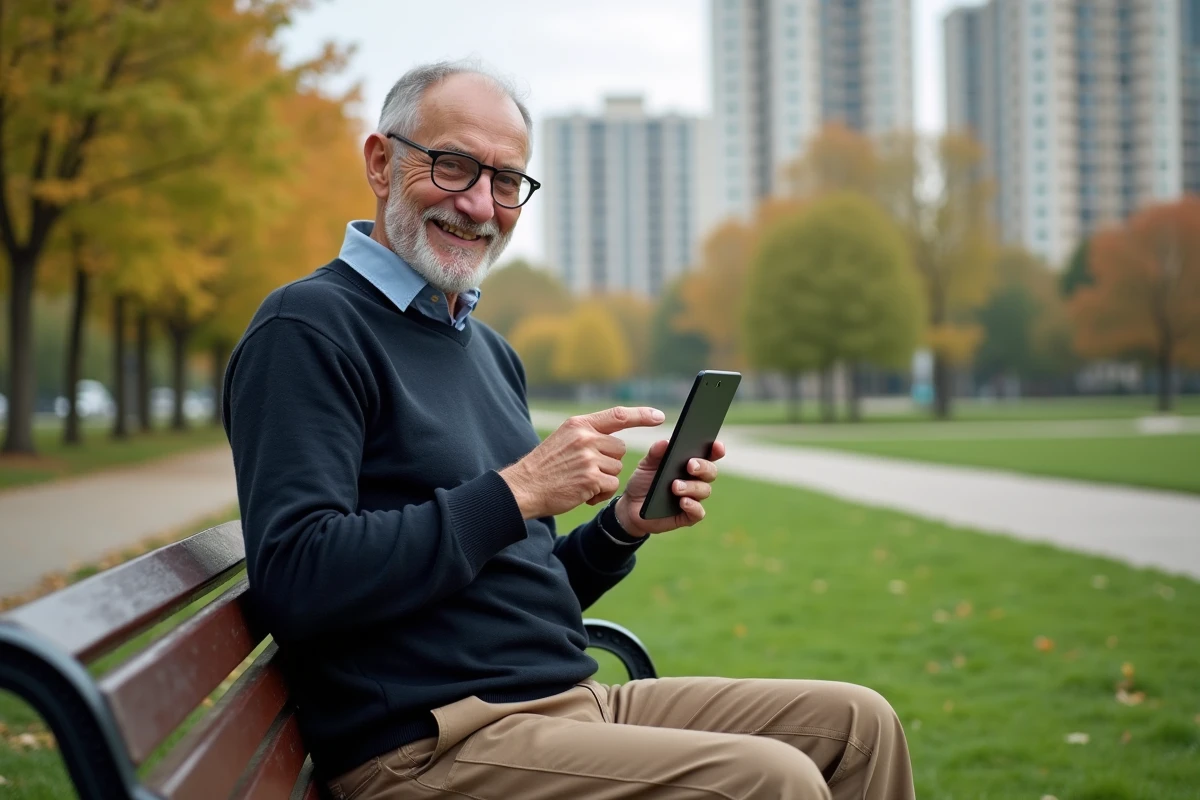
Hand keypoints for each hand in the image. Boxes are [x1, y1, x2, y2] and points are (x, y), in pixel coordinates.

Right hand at [500, 407, 665, 519]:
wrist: (524, 487)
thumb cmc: (545, 466)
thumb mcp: (564, 439)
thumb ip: (587, 435)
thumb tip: (616, 439)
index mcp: (579, 424)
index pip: (618, 415)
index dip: (641, 415)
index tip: (659, 416)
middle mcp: (585, 438)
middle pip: (620, 449)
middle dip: (609, 462)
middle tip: (585, 470)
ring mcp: (588, 458)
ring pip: (616, 469)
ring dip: (604, 479)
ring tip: (580, 481)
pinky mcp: (590, 479)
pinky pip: (611, 486)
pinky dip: (600, 493)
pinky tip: (582, 493)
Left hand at [615, 439, 725, 536]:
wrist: (631, 506)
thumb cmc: (644, 482)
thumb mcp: (646, 464)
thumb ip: (655, 452)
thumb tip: (666, 442)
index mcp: (690, 463)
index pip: (709, 454)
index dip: (717, 449)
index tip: (716, 445)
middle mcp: (696, 480)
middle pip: (710, 472)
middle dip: (703, 467)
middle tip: (690, 465)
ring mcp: (694, 498)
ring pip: (704, 491)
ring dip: (692, 487)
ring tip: (675, 486)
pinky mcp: (688, 516)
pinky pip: (698, 512)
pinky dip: (693, 506)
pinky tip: (683, 502)